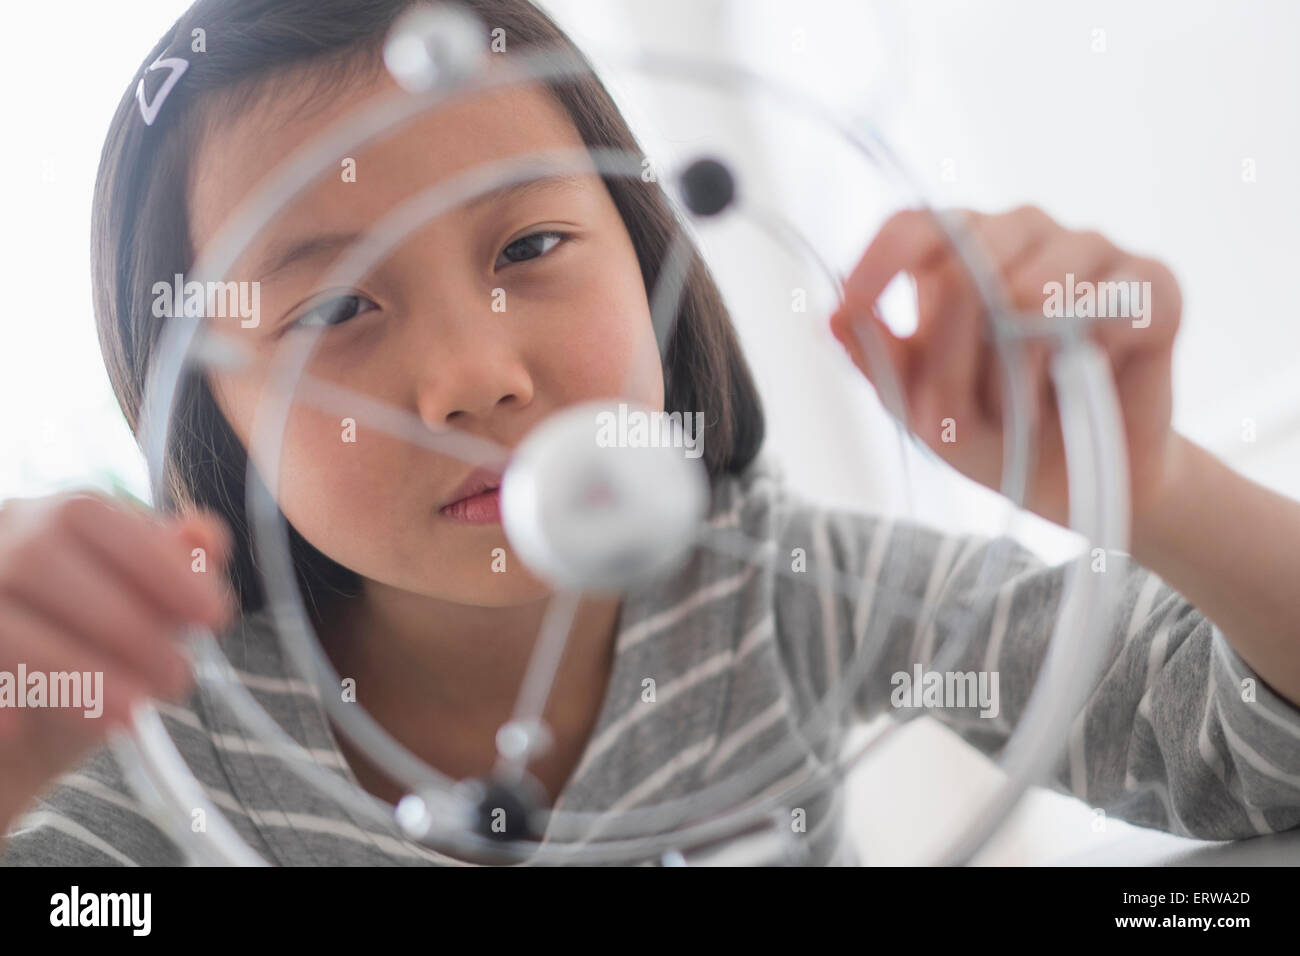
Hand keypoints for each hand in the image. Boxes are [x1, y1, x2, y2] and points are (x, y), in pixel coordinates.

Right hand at [0, 493, 232, 832]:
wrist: (25, 732)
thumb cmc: (95, 653)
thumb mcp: (145, 612)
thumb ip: (176, 570)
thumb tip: (207, 538)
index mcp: (48, 516)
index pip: (94, 515)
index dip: (156, 562)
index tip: (216, 616)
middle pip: (40, 559)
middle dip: (121, 624)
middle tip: (177, 678)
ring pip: (2, 620)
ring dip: (70, 669)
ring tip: (130, 715)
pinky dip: (1, 694)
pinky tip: (21, 728)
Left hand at [830, 205, 1184, 527]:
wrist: (1077, 485)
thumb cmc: (994, 434)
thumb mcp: (921, 408)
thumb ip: (881, 360)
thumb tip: (834, 315)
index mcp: (958, 252)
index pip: (913, 225)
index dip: (878, 262)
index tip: (851, 310)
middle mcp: (1021, 233)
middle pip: (968, 263)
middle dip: (954, 355)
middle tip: (967, 409)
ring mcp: (1089, 250)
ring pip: (1031, 290)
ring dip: (1016, 374)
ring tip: (1025, 409)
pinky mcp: (1153, 284)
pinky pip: (1106, 309)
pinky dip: (1082, 367)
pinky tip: (1084, 386)